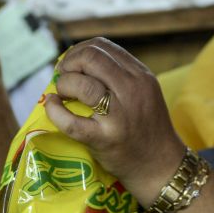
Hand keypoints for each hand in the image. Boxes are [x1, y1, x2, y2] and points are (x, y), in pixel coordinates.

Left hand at [44, 38, 186, 205]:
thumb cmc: (146, 128)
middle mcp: (132, 90)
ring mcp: (119, 115)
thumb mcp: (142, 92)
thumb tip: (77, 60)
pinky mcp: (104, 139)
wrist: (159, 165)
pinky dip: (55, 110)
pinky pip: (71, 121)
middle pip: (90, 58)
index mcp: (140, 76)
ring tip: (62, 94)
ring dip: (63, 85)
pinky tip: (53, 106)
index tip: (71, 64)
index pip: (102, 47)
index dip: (78, 51)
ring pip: (81, 84)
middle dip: (68, 64)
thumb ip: (118, 75)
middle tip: (62, 76)